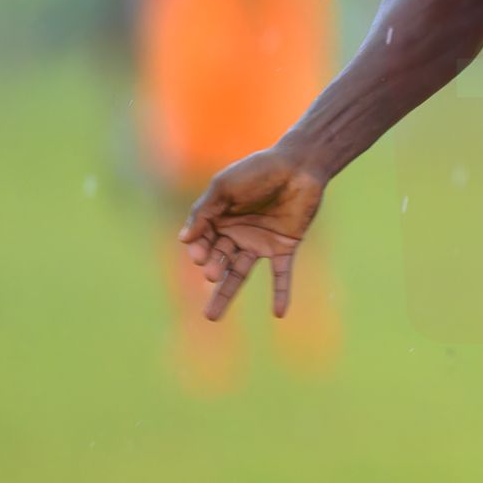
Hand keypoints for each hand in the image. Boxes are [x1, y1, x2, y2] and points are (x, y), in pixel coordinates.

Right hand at [179, 146, 328, 320]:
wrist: (299, 166)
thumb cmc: (259, 171)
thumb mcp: (225, 187)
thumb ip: (204, 212)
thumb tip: (183, 239)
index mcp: (218, 218)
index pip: (201, 241)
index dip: (199, 249)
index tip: (199, 252)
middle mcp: (237, 233)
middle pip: (217, 259)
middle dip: (212, 269)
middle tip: (211, 274)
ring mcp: (260, 242)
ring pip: (239, 273)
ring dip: (226, 292)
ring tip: (211, 316)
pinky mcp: (284, 246)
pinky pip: (281, 274)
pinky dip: (281, 293)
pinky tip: (278, 313)